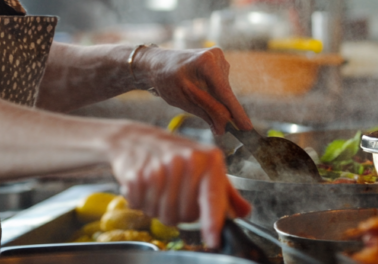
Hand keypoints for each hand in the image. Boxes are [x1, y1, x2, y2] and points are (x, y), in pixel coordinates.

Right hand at [107, 122, 250, 248]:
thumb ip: (225, 191)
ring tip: (158, 188)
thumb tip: (244, 211)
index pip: (212, 197)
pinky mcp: (138, 175)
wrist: (134, 138)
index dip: (212, 222)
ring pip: (164, 214)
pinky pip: (142, 206)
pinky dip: (141, 202)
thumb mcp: (204, 165)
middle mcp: (186, 160)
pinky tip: (144, 185)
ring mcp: (161, 167)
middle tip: (175, 193)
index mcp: (208, 159)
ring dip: (159, 209)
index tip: (213, 239)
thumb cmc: (173, 153)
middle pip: (187, 215)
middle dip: (180, 212)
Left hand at [136, 46, 252, 133]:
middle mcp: (217, 57)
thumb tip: (223, 128)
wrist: (157, 65)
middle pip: (225, 94)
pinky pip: (221, 87)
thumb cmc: (166, 80)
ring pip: (224, 92)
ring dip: (215, 101)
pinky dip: (213, 95)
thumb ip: (207, 112)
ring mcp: (219, 58)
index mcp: (207, 62)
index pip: (225, 93)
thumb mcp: (184, 99)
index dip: (236, 112)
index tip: (247, 128)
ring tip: (194, 96)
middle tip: (215, 126)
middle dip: (221, 110)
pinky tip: (199, 91)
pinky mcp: (219, 63)